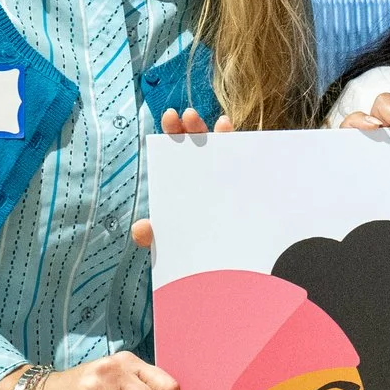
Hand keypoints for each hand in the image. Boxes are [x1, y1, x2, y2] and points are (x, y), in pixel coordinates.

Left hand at [132, 110, 237, 248]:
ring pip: (226, 152)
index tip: (170, 116)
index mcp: (185, 181)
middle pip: (199, 144)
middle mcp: (206, 175)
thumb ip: (152, 236)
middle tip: (188, 116)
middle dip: (194, 126)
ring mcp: (228, 181)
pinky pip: (249, 169)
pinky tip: (247, 143)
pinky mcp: (249, 191)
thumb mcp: (171, 243)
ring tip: (223, 123)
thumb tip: (140, 228)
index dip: (174, 131)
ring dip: (223, 134)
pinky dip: (249, 153)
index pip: (177, 151)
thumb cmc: (195, 249)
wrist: (226, 273)